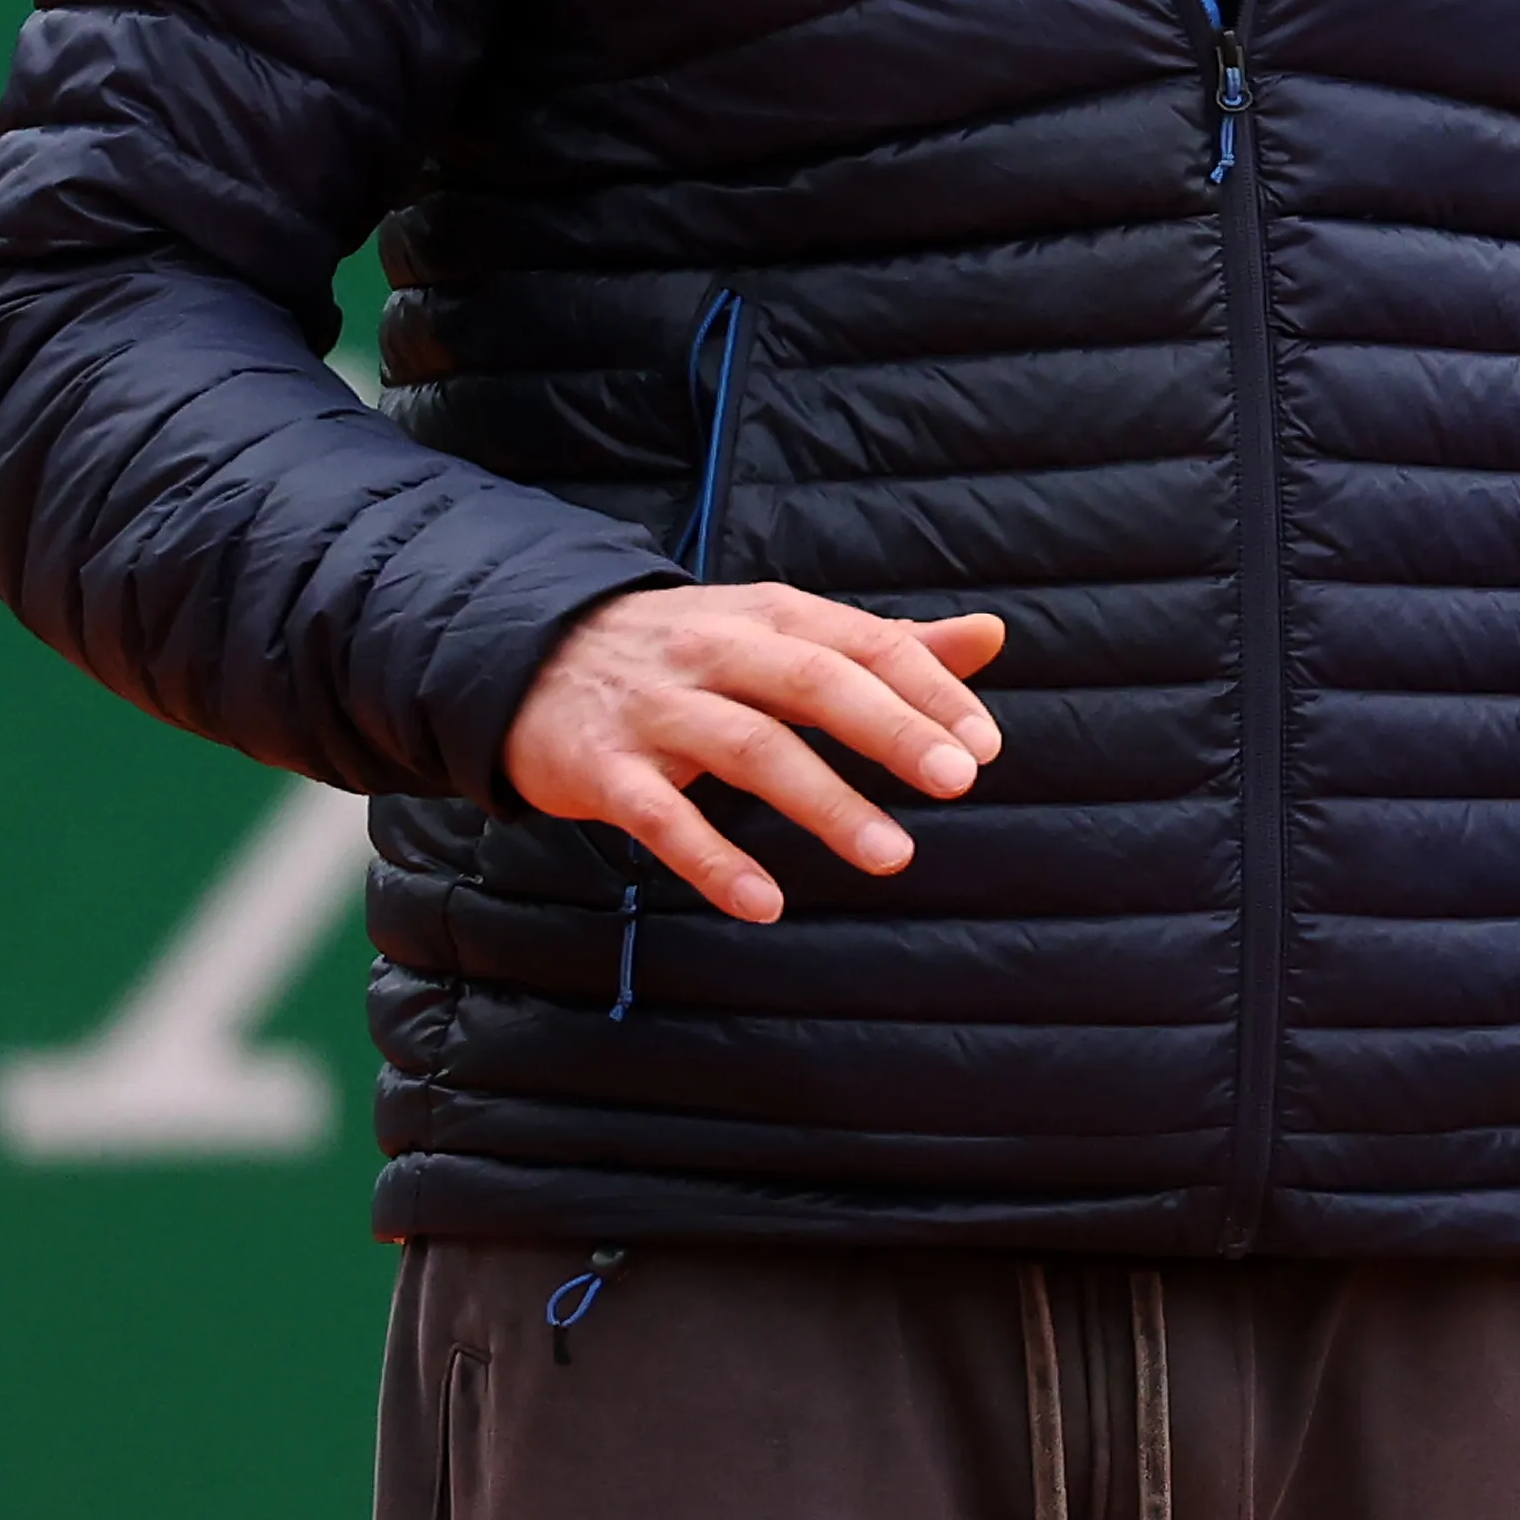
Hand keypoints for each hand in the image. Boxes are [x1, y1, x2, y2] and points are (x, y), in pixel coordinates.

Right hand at [503, 584, 1004, 922]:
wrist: (528, 655)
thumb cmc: (690, 653)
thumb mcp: (783, 633)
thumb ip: (887, 644)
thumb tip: (991, 636)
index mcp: (770, 615)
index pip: (864, 643)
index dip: (928, 691)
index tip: (984, 747)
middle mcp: (714, 651)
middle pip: (812, 683)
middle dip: (890, 730)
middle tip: (960, 782)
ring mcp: (655, 710)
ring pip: (748, 747)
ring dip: (824, 803)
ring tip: (892, 856)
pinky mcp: (601, 769)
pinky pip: (661, 818)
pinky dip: (714, 861)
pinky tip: (765, 904)